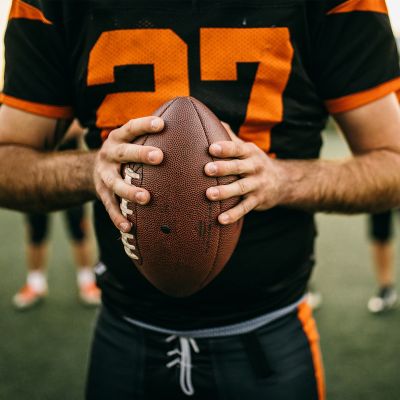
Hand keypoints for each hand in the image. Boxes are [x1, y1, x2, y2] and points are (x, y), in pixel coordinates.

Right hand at [93, 116, 163, 231]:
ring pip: (114, 182)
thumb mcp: (131, 141)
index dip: (144, 125)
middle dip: (141, 154)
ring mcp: (102, 174)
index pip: (131, 127)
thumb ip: (151, 138)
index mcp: (118, 138)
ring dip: (129, 190)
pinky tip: (129, 227)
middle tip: (160, 157)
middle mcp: (108, 154)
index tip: (162, 124)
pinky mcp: (101, 193)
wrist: (92, 168)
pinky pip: (109, 206)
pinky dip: (118, 218)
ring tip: (146, 198)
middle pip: (123, 152)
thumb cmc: (126, 153)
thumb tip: (189, 132)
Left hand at [204, 124, 284, 224]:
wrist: (283, 181)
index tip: (211, 148)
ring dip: (225, 192)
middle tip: (207, 169)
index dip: (225, 148)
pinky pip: (245, 208)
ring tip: (209, 195)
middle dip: (223, 168)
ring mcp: (257, 185)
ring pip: (241, 188)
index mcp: (249, 152)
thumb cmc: (254, 163)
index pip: (237, 148)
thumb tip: (211, 119)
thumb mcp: (247, 148)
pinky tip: (221, 220)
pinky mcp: (258, 201)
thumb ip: (230, 137)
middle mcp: (254, 167)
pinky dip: (234, 214)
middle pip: (238, 167)